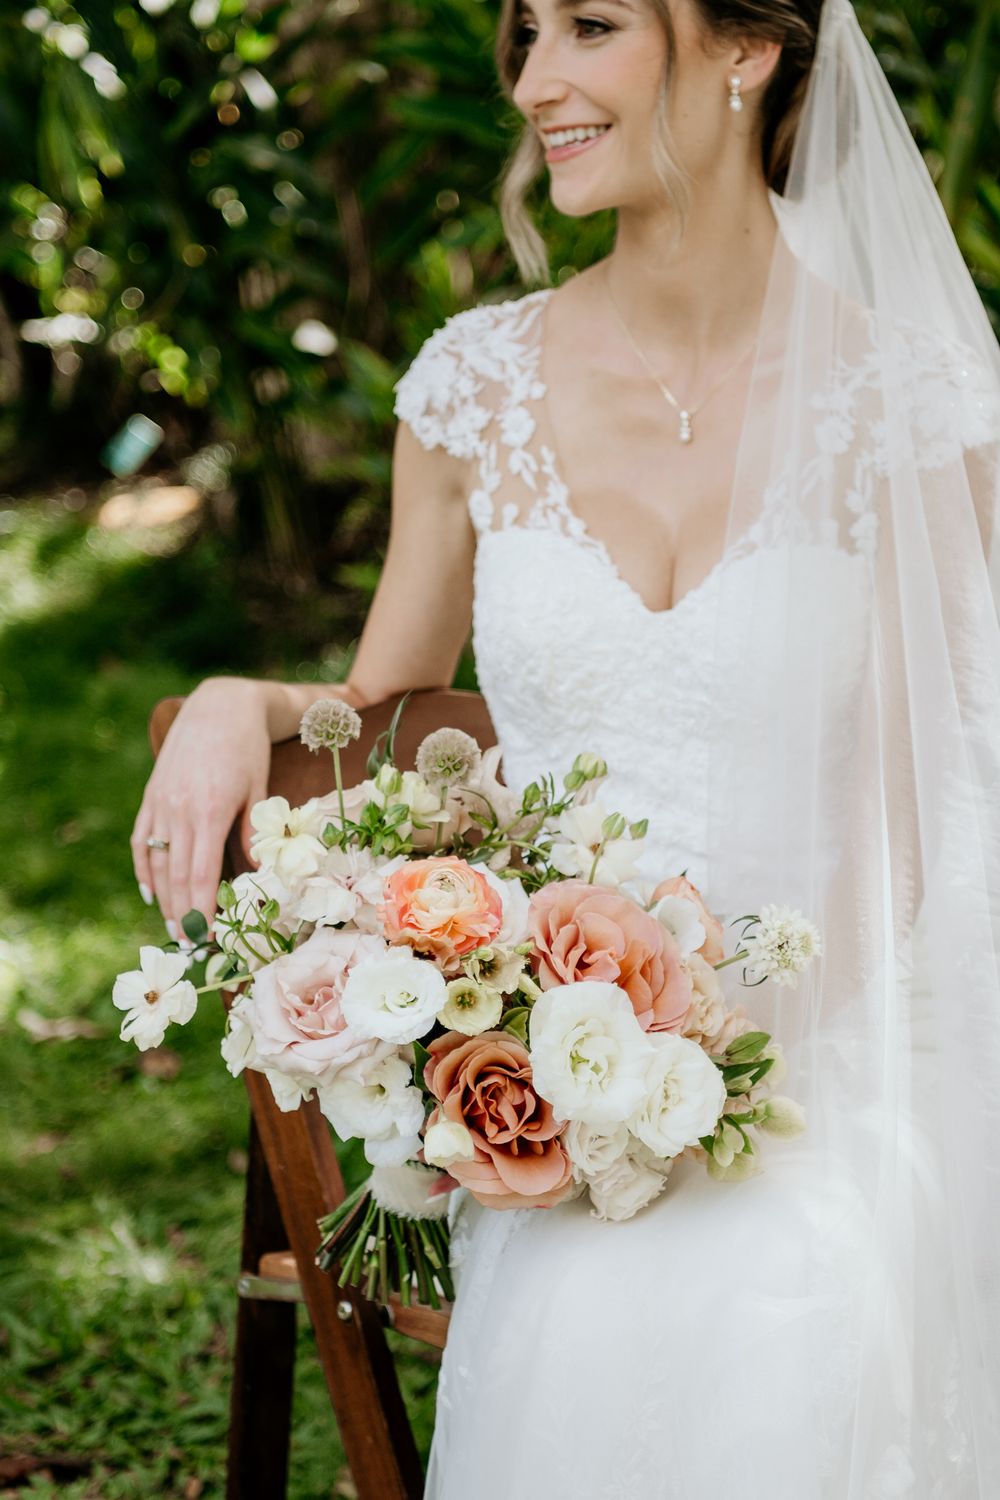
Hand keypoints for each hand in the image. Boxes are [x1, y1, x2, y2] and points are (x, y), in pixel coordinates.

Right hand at [130, 677, 271, 940]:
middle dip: (181, 914)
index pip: (200, 875)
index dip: (201, 911)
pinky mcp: (150, 795)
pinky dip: (143, 868)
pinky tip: (150, 892)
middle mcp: (179, 809)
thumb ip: (254, 832)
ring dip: (162, 898)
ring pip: (156, 861)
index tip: (206, 938)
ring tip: (172, 927)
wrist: (220, 705)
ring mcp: (160, 802)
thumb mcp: (259, 789)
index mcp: (210, 810)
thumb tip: (257, 873)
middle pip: (175, 875)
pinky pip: (141, 839)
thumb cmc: (249, 748)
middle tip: (189, 946)